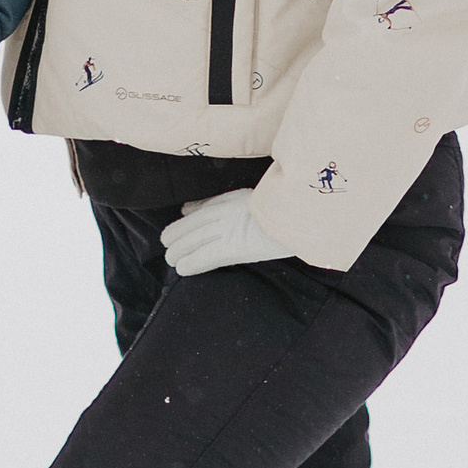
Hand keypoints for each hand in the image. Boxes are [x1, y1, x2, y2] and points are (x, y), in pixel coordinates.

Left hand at [160, 191, 284, 276]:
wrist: (300, 215)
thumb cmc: (288, 210)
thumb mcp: (259, 199)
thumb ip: (235, 203)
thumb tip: (204, 207)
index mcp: (234, 200)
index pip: (204, 208)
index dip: (188, 217)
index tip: (180, 220)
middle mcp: (226, 213)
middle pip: (193, 225)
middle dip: (177, 236)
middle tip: (167, 244)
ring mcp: (228, 230)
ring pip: (194, 240)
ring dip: (179, 251)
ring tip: (171, 259)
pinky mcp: (233, 247)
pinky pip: (206, 256)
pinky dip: (192, 262)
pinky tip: (182, 268)